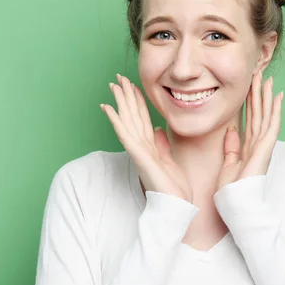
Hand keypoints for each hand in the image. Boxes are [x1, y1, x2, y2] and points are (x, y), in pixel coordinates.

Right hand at [100, 74, 192, 203]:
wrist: (176, 205)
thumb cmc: (173, 187)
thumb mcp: (170, 160)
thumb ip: (162, 144)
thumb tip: (159, 130)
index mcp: (150, 146)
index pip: (142, 118)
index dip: (137, 102)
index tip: (132, 86)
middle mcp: (142, 146)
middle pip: (132, 116)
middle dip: (125, 96)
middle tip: (118, 78)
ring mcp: (139, 151)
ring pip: (127, 121)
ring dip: (120, 102)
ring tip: (114, 85)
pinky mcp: (139, 156)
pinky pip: (126, 135)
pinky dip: (117, 121)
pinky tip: (109, 109)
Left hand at [216, 71, 283, 190]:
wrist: (236, 202)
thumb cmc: (232, 189)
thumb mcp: (228, 163)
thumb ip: (232, 146)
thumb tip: (232, 130)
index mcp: (248, 146)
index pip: (250, 119)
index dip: (250, 102)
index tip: (250, 87)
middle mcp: (258, 143)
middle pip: (259, 113)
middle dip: (259, 94)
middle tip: (259, 75)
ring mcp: (263, 145)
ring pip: (266, 115)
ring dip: (266, 97)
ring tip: (267, 79)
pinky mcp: (266, 148)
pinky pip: (271, 125)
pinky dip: (275, 110)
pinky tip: (277, 97)